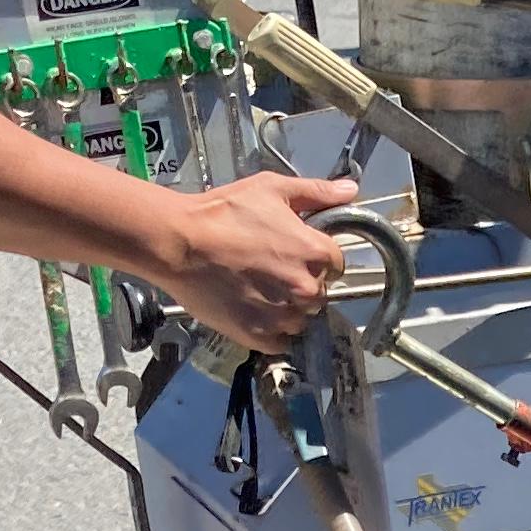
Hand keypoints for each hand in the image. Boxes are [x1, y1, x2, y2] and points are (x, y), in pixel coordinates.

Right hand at [143, 173, 359, 348]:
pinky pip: (280, 341)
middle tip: (270, 270)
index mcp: (316, 253)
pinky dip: (271, 331)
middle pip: (318, 293)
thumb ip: (315, 192)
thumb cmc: (224, 213)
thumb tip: (350, 190)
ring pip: (301, 319)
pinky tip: (252, 311)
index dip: (315, 257)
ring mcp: (284, 316)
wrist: (180, 243)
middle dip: (301, 283)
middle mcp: (306, 289)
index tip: (294, 253)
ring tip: (258, 291)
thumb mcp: (271, 189)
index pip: (335, 264)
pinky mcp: (260, 336)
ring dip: (287, 309)